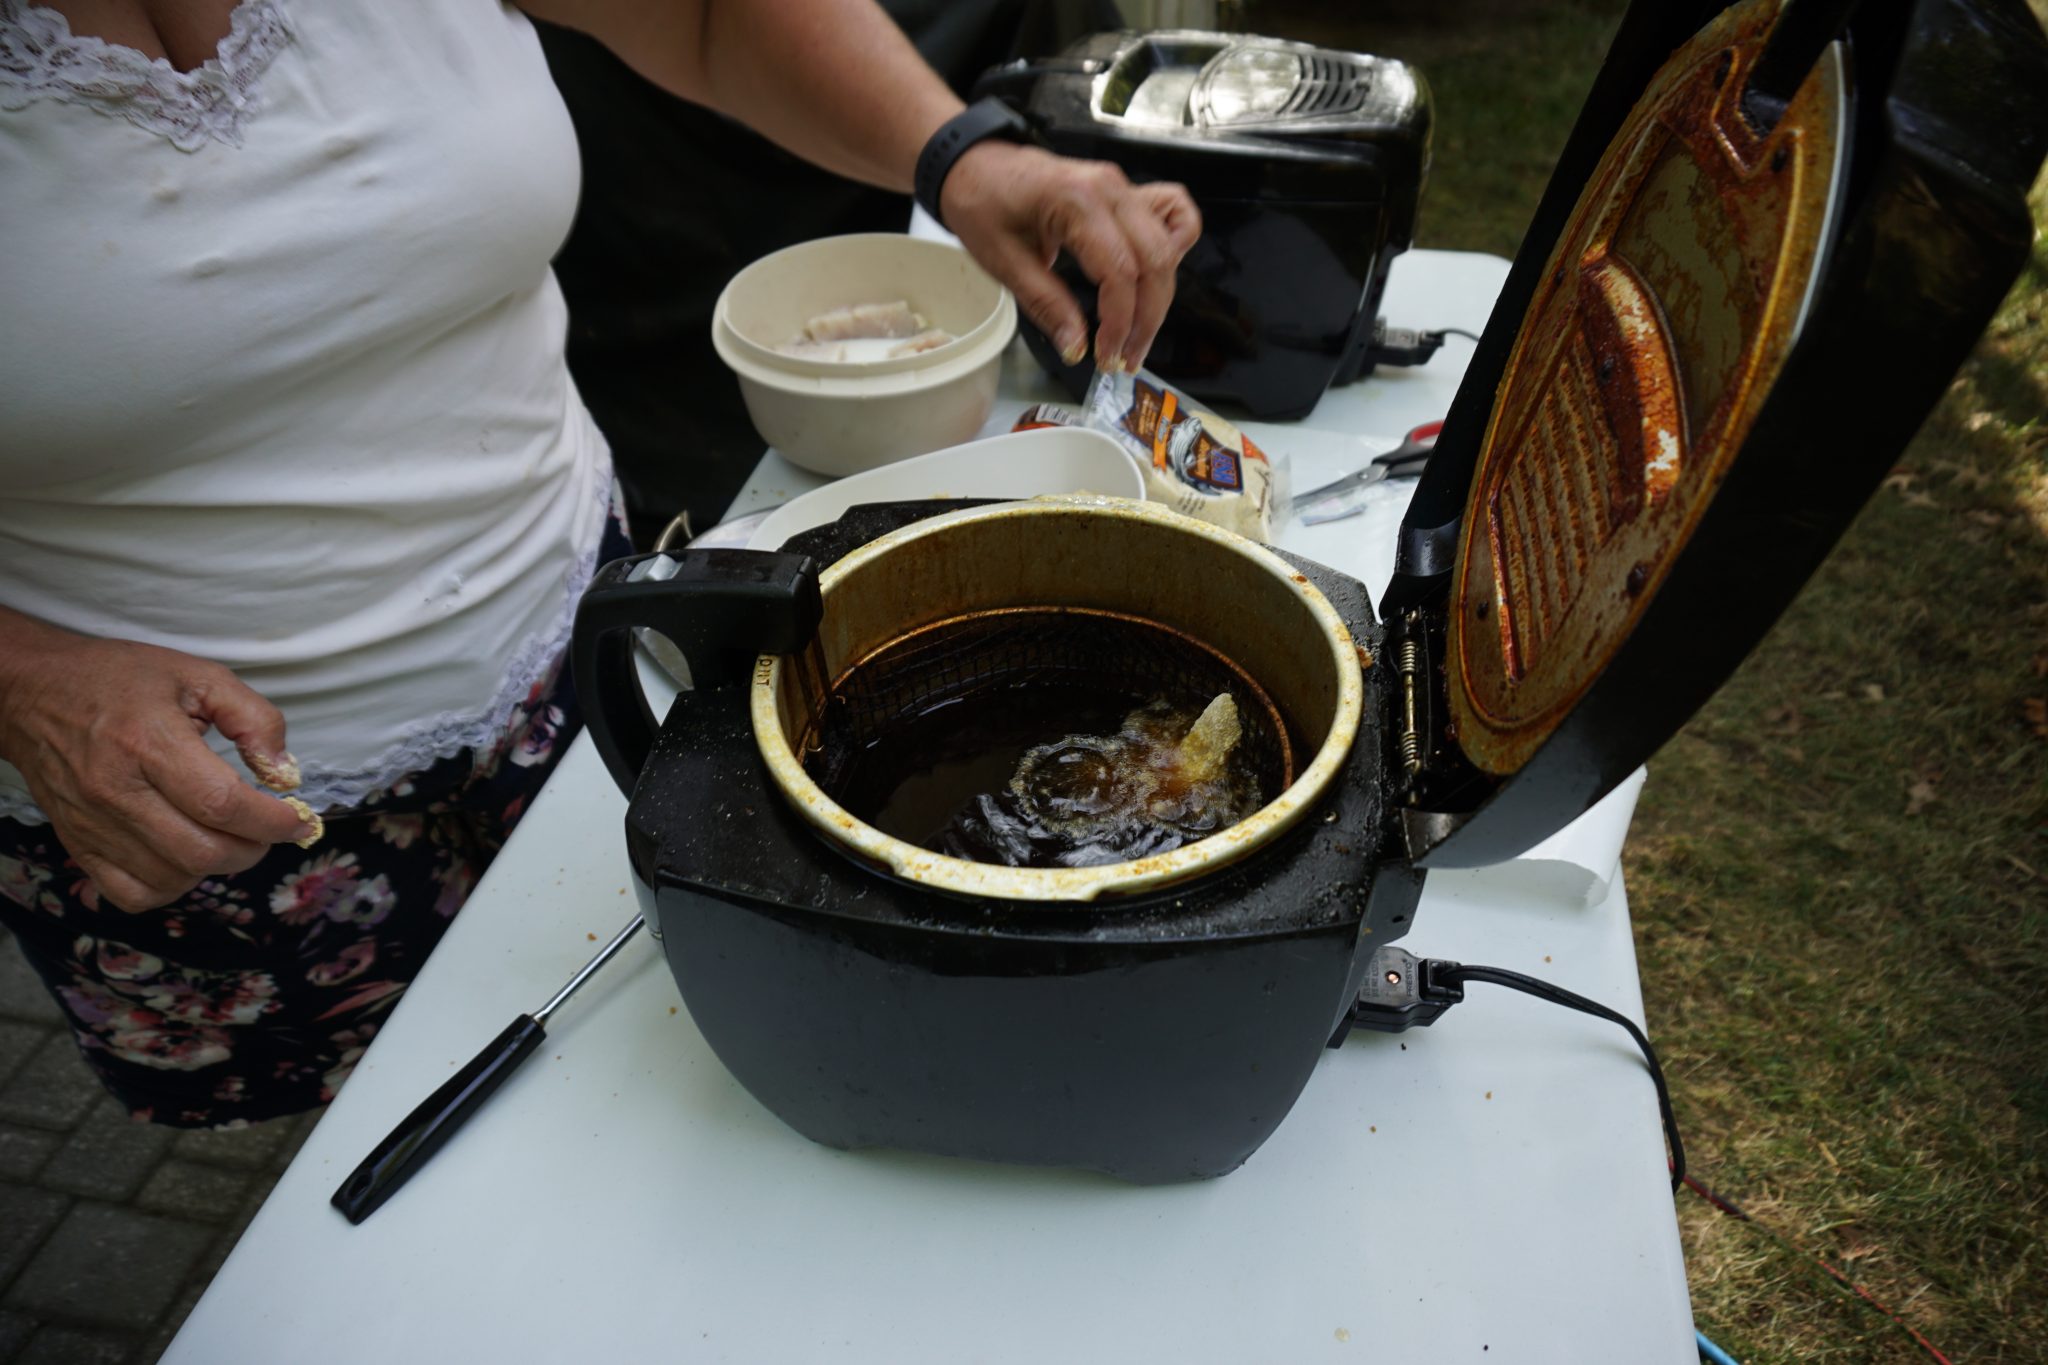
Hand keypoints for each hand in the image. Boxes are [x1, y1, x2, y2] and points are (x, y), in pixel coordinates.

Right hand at [0, 626, 316, 911]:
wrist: (34, 694)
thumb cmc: (120, 680)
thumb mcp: (199, 675)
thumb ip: (254, 719)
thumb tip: (284, 773)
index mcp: (149, 743)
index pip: (222, 804)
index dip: (273, 821)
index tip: (299, 820)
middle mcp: (117, 791)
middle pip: (202, 851)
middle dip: (253, 848)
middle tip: (267, 829)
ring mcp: (93, 824)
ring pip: (172, 877)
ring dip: (216, 867)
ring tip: (229, 837)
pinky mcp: (78, 845)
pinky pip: (132, 894)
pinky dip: (171, 887)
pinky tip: (185, 857)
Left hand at [939, 142, 1200, 375]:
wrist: (973, 163)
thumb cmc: (981, 204)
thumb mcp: (1005, 263)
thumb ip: (1047, 305)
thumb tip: (1077, 347)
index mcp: (1076, 202)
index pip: (1119, 272)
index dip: (1119, 322)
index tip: (1106, 357)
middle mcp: (1110, 189)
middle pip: (1155, 261)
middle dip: (1146, 319)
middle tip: (1125, 358)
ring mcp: (1122, 187)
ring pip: (1166, 246)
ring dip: (1159, 295)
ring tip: (1136, 334)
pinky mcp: (1124, 192)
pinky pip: (1171, 212)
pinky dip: (1174, 244)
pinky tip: (1153, 278)